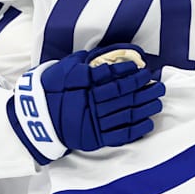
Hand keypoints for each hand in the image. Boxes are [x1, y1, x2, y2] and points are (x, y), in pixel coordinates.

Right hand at [7, 44, 165, 162]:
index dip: (131, 73)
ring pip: (125, 114)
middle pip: (123, 95)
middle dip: (144, 89)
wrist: (35, 119)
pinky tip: (148, 122)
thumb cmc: (51, 89)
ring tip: (158, 100)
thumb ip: (85, 61)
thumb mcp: (64, 68)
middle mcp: (89, 103)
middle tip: (159, 84)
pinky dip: (136, 129)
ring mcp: (92, 122)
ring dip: (145, 107)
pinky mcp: (93, 139)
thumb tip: (106, 54)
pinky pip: (119, 135)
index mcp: (83, 85)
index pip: (112, 77)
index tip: (144, 68)